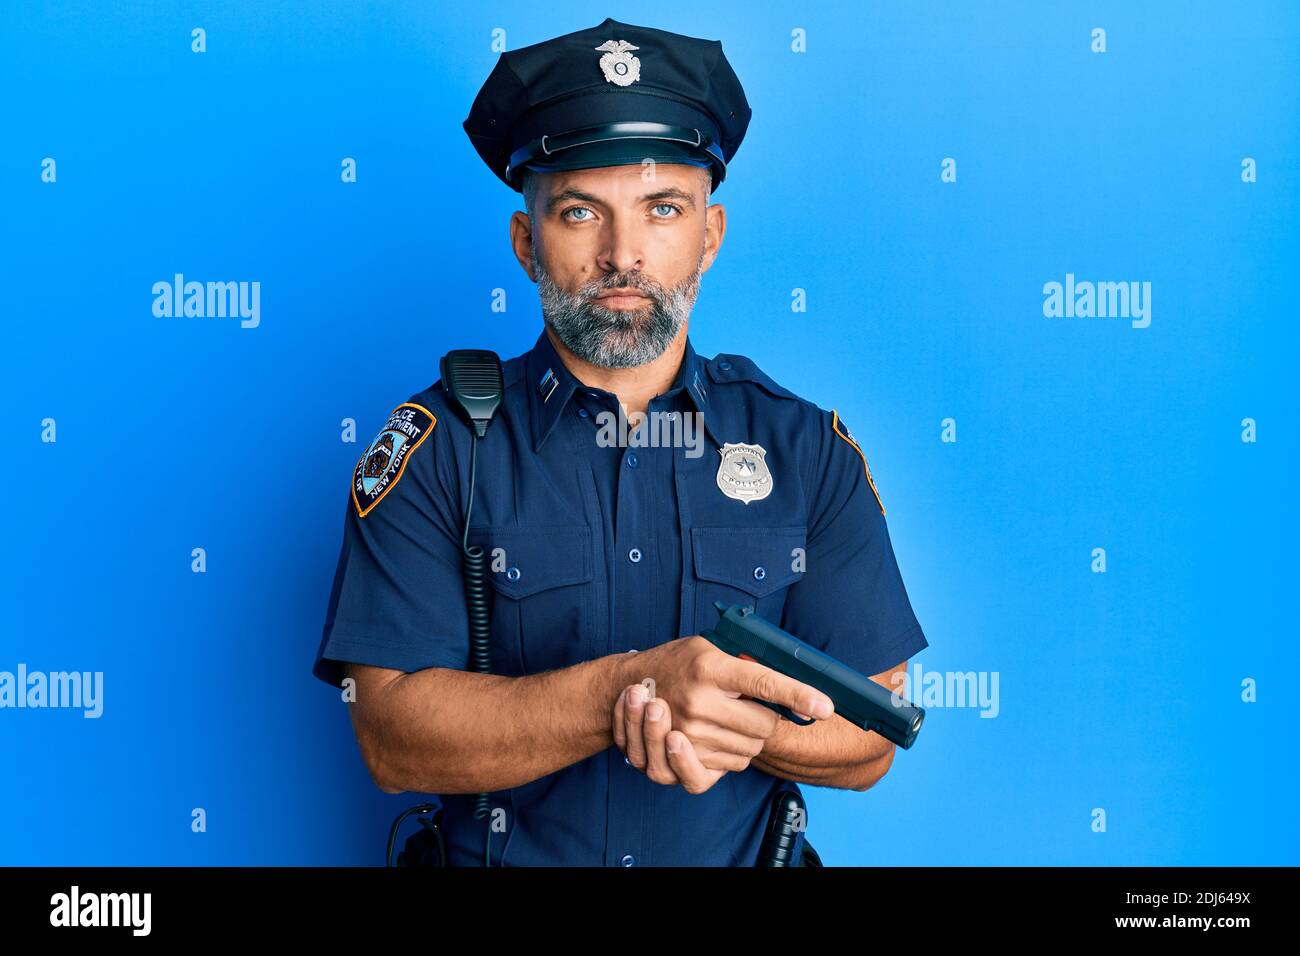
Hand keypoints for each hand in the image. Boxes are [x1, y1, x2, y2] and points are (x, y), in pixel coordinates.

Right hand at [614, 637, 834, 782]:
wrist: (632, 686)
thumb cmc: (679, 664)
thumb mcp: (710, 648)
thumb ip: (747, 662)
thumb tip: (793, 678)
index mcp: (710, 666)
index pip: (764, 681)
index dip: (799, 695)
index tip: (826, 706)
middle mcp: (699, 700)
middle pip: (764, 724)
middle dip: (768, 717)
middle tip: (751, 704)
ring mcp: (689, 731)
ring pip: (752, 748)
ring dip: (750, 736)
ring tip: (727, 717)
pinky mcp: (684, 756)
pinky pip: (733, 766)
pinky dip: (736, 754)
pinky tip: (723, 736)